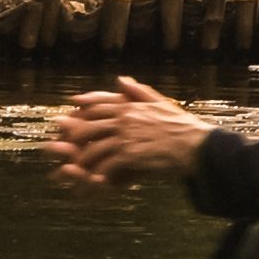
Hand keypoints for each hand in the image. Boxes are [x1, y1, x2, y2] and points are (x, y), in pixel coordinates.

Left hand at [52, 80, 212, 191]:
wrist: (195, 145)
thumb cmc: (181, 125)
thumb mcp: (159, 101)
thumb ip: (137, 91)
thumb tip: (121, 79)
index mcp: (130, 106)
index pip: (98, 104)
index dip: (81, 109)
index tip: (69, 113)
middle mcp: (125, 119)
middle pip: (89, 126)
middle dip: (74, 137)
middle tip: (62, 147)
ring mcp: (127, 137)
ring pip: (95, 148)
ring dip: (85, 160)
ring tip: (77, 170)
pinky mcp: (131, 154)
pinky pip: (107, 164)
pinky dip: (100, 173)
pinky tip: (96, 179)